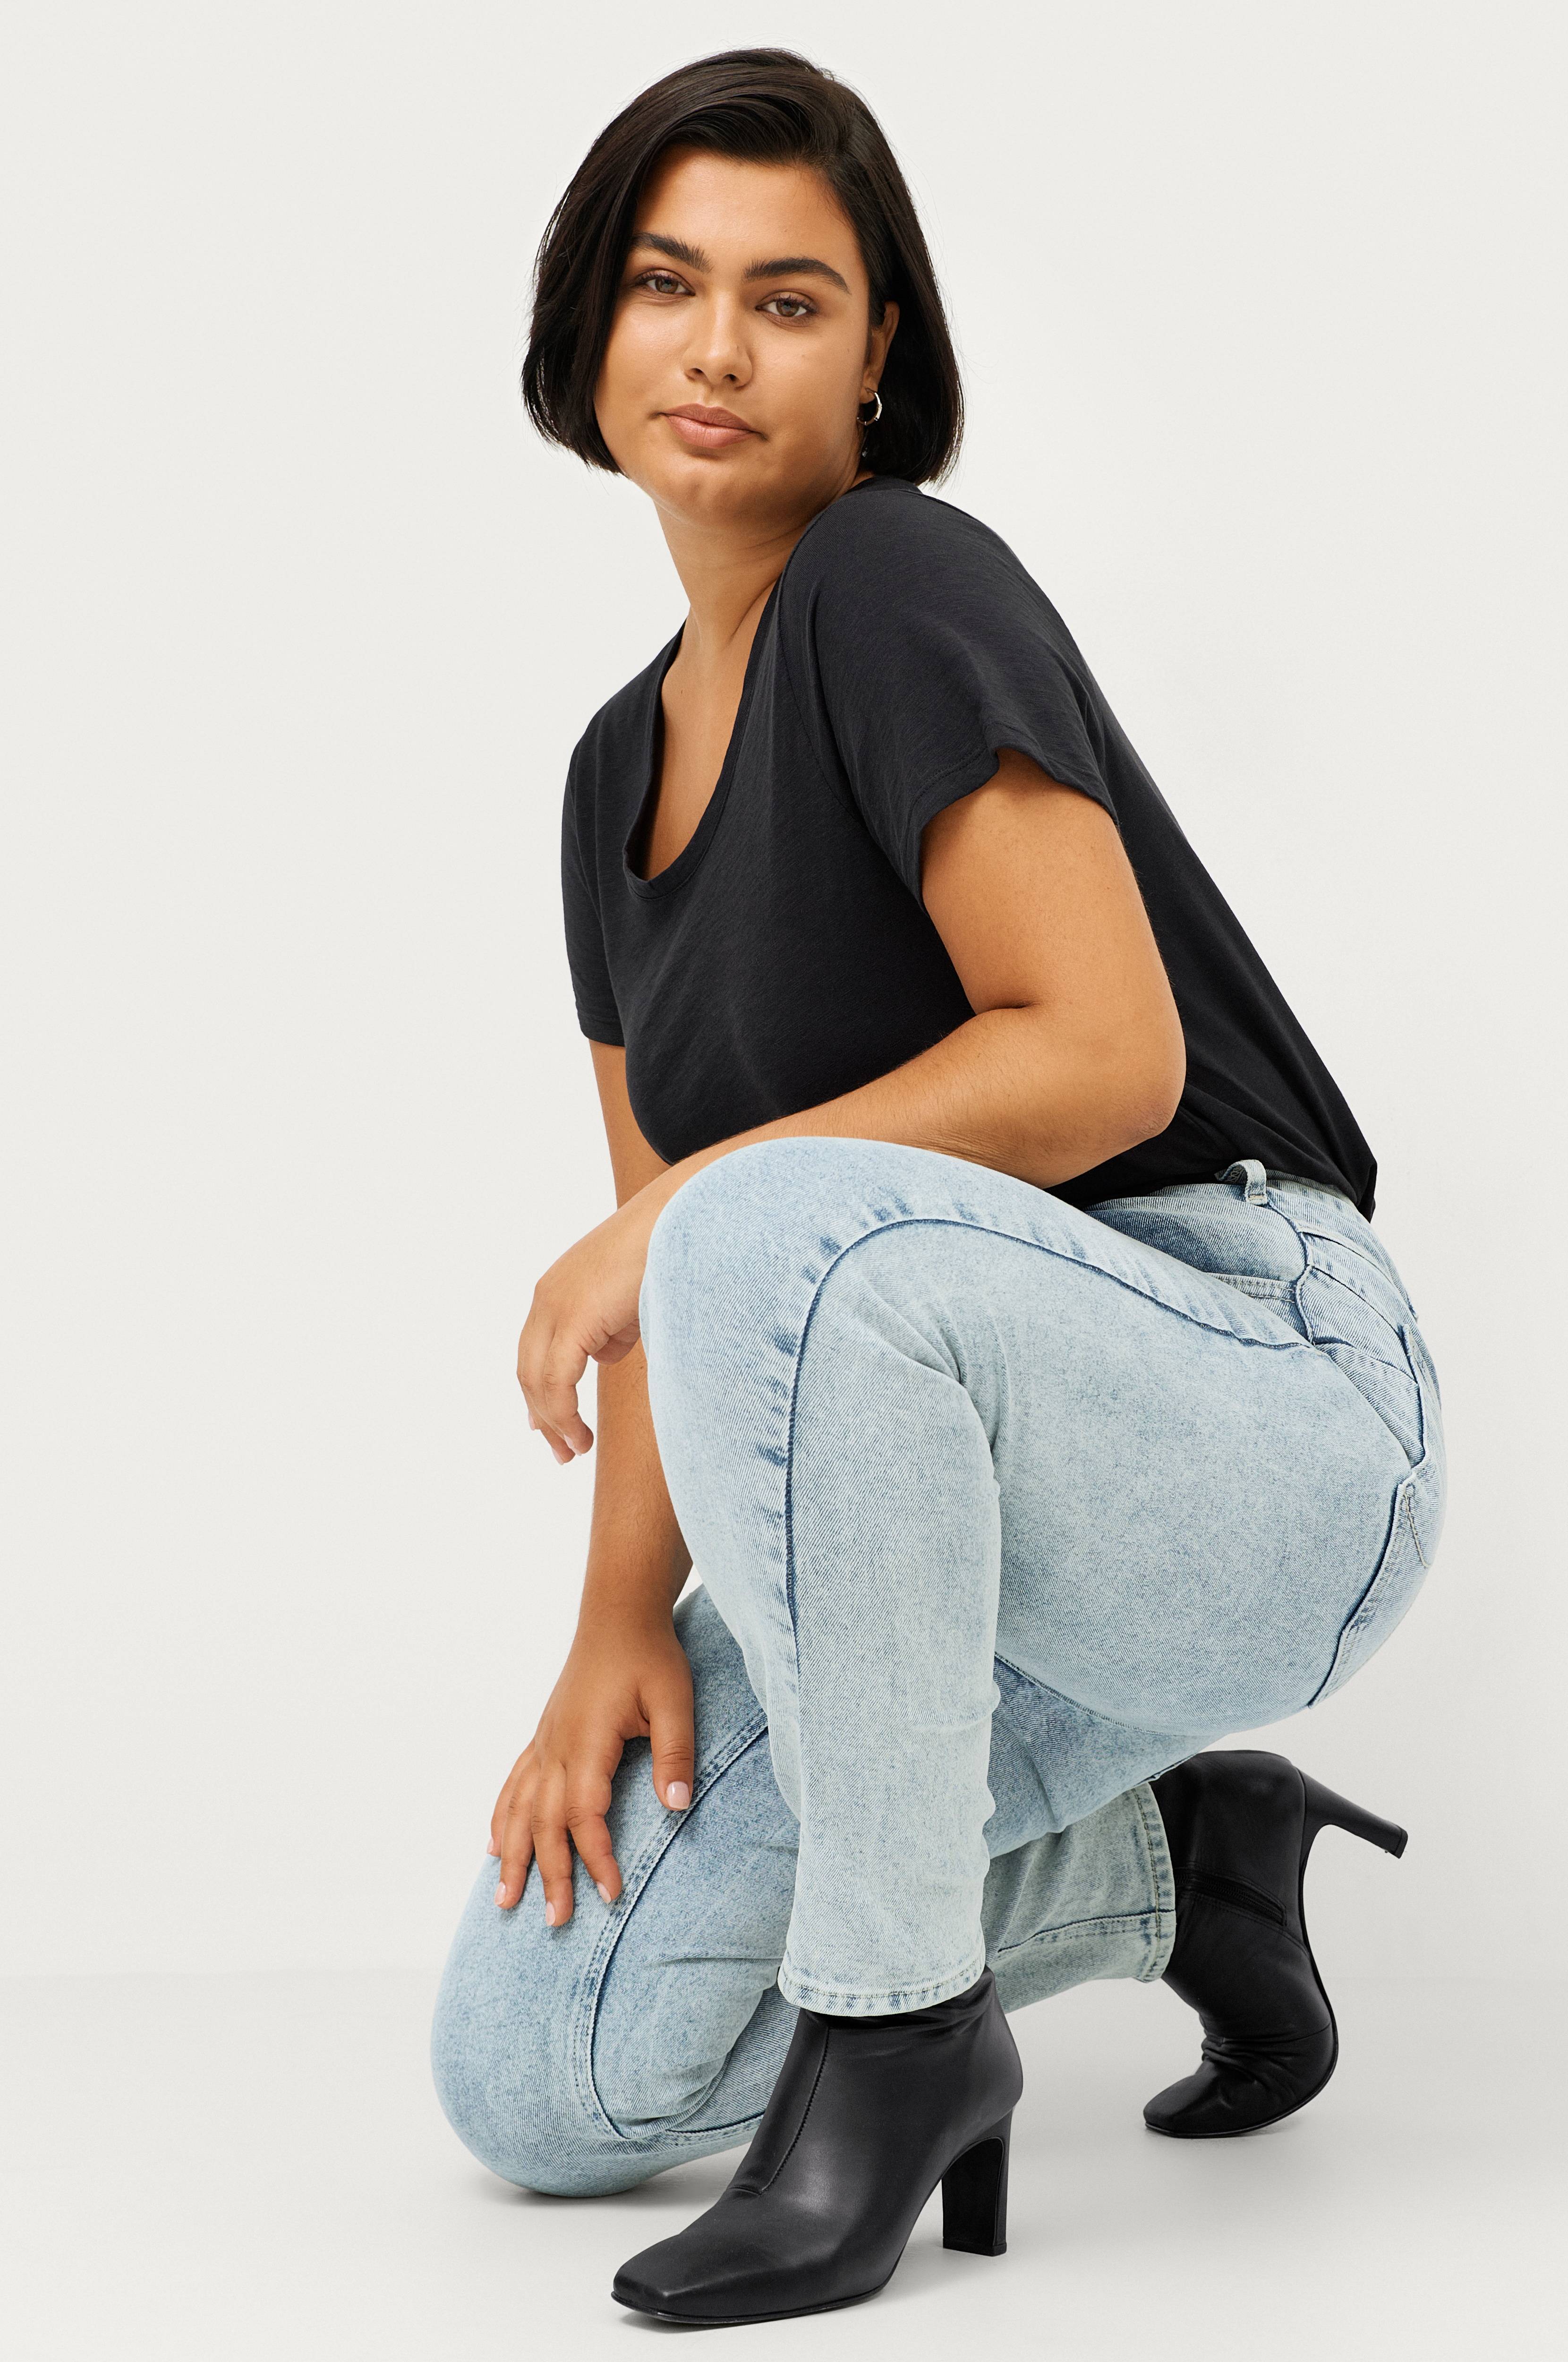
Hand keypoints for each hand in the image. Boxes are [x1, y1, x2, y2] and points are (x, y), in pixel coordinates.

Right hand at [490, 1610, 694, 1923]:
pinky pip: (514, 1783)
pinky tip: (493, 1844)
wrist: (619, 1613)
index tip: (609, 1894)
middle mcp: (556, 1746)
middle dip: (548, 1874)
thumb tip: (678, 1805)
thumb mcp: (675, 1700)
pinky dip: (502, 1817)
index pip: (584, 1814)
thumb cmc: (650, 1655)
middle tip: (555, 1921)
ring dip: (512, 1855)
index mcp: (587, 1741)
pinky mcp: (544, 1735)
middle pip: (545, 1822)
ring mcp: (545, 1740)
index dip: (595, 1857)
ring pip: (519, 1808)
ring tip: (504, 1900)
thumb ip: (675, 1753)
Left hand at [517, 1186, 667, 1462]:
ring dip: (554, 1422)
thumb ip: (612, 1327)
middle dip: (543, 1414)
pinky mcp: (573, 1318)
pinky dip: (563, 1414)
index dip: (539, 1392)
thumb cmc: (671, 1251)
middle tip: (561, 1451)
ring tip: (574, 1450)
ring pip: (537, 1380)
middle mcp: (547, 1296)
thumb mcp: (632, 1298)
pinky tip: (579, 1436)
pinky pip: (556, 1380)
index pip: (535, 1350)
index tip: (546, 1425)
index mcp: (559, 1288)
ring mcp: (555, 1305)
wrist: (686, 1215)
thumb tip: (604, 1354)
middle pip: (528, 1369)